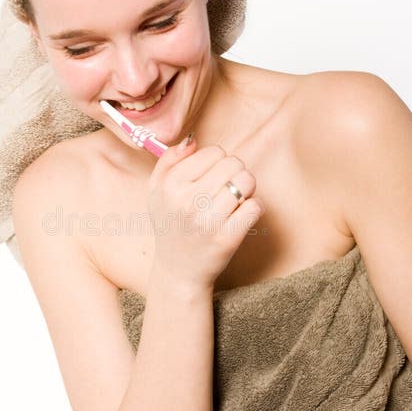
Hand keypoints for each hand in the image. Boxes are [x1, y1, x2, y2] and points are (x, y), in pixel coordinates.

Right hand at [147, 141, 264, 288]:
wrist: (178, 270)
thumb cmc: (171, 225)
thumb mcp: (156, 192)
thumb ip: (168, 160)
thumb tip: (193, 139)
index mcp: (171, 185)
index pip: (214, 152)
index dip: (217, 163)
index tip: (211, 179)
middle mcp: (187, 201)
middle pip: (234, 164)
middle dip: (235, 174)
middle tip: (226, 191)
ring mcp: (208, 221)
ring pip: (247, 182)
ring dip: (246, 190)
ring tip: (235, 201)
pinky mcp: (227, 239)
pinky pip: (255, 207)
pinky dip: (254, 209)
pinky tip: (241, 216)